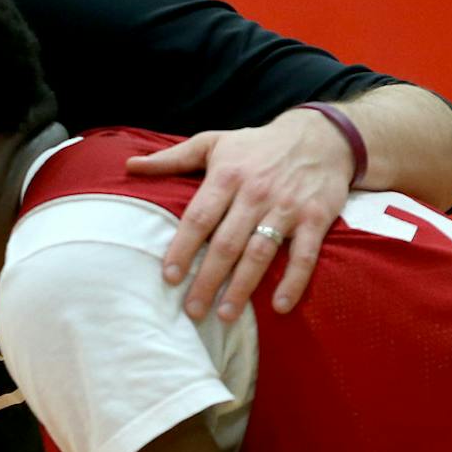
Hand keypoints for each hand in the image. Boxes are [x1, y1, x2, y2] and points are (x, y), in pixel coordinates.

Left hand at [124, 108, 354, 320]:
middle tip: (192, 310)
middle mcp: (255, 192)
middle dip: (208, 279)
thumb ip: (173, 158)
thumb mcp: (215, 142)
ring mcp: (286, 207)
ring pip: (259, 253)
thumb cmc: (258, 145)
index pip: (199, 218)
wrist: (321, 135)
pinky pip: (303, 255)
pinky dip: (293, 282)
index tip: (169, 277)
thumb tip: (131, 167)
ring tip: (225, 316)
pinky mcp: (315, 218)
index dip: (183, 249)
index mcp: (227, 175)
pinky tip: (279, 307)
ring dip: (242, 287)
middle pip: (226, 243)